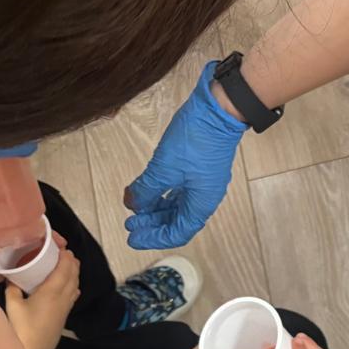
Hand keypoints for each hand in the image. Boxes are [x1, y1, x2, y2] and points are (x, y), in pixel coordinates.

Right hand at [3, 249, 79, 348]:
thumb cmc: (21, 328)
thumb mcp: (12, 304)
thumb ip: (12, 288)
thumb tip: (10, 277)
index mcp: (51, 292)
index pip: (63, 270)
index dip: (65, 258)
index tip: (64, 247)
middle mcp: (62, 299)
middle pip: (72, 276)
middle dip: (72, 263)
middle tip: (67, 253)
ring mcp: (65, 309)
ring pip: (74, 287)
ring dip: (74, 275)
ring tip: (70, 266)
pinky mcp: (63, 318)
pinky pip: (72, 298)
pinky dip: (73, 287)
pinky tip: (71, 288)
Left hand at [123, 60, 248, 249]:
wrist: (218, 111)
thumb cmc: (196, 141)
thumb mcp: (164, 168)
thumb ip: (145, 189)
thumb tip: (132, 204)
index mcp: (200, 205)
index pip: (177, 232)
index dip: (154, 237)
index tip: (133, 236)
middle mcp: (204, 198)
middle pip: (176, 220)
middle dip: (152, 223)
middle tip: (130, 223)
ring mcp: (202, 183)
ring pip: (177, 205)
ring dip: (156, 208)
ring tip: (136, 206)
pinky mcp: (199, 168)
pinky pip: (179, 189)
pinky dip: (162, 193)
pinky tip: (150, 189)